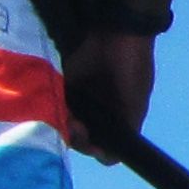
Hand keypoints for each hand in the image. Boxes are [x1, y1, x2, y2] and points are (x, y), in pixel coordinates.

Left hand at [62, 29, 152, 160]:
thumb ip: (126, 130)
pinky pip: (52, 102)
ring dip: (64, 125)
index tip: (94, 145)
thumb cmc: (133, 69)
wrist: (119, 33)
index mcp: (114, 119)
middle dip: (78, 138)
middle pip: (79, 136)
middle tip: (79, 127)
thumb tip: (112, 156)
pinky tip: (59, 108)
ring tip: (70, 118)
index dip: (95, 149)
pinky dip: (53, 108)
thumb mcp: (136, 104)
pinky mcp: (61, 83)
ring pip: (63, 122)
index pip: (100, 146)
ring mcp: (77, 98)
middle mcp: (94, 112)